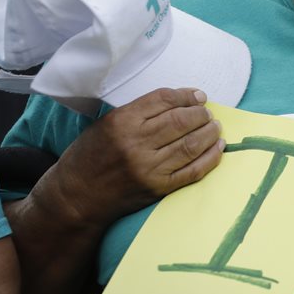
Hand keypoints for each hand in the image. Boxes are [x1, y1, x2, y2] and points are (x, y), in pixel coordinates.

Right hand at [44, 88, 224, 227]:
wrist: (76, 197)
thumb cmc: (90, 156)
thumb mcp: (106, 124)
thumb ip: (139, 112)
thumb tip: (180, 102)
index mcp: (121, 122)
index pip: (164, 100)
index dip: (186, 95)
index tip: (198, 96)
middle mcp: (136, 144)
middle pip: (181, 121)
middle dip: (201, 113)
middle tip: (207, 112)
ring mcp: (149, 168)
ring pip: (191, 144)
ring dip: (209, 133)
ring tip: (215, 126)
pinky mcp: (158, 188)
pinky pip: (192, 171)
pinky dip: (210, 158)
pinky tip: (218, 148)